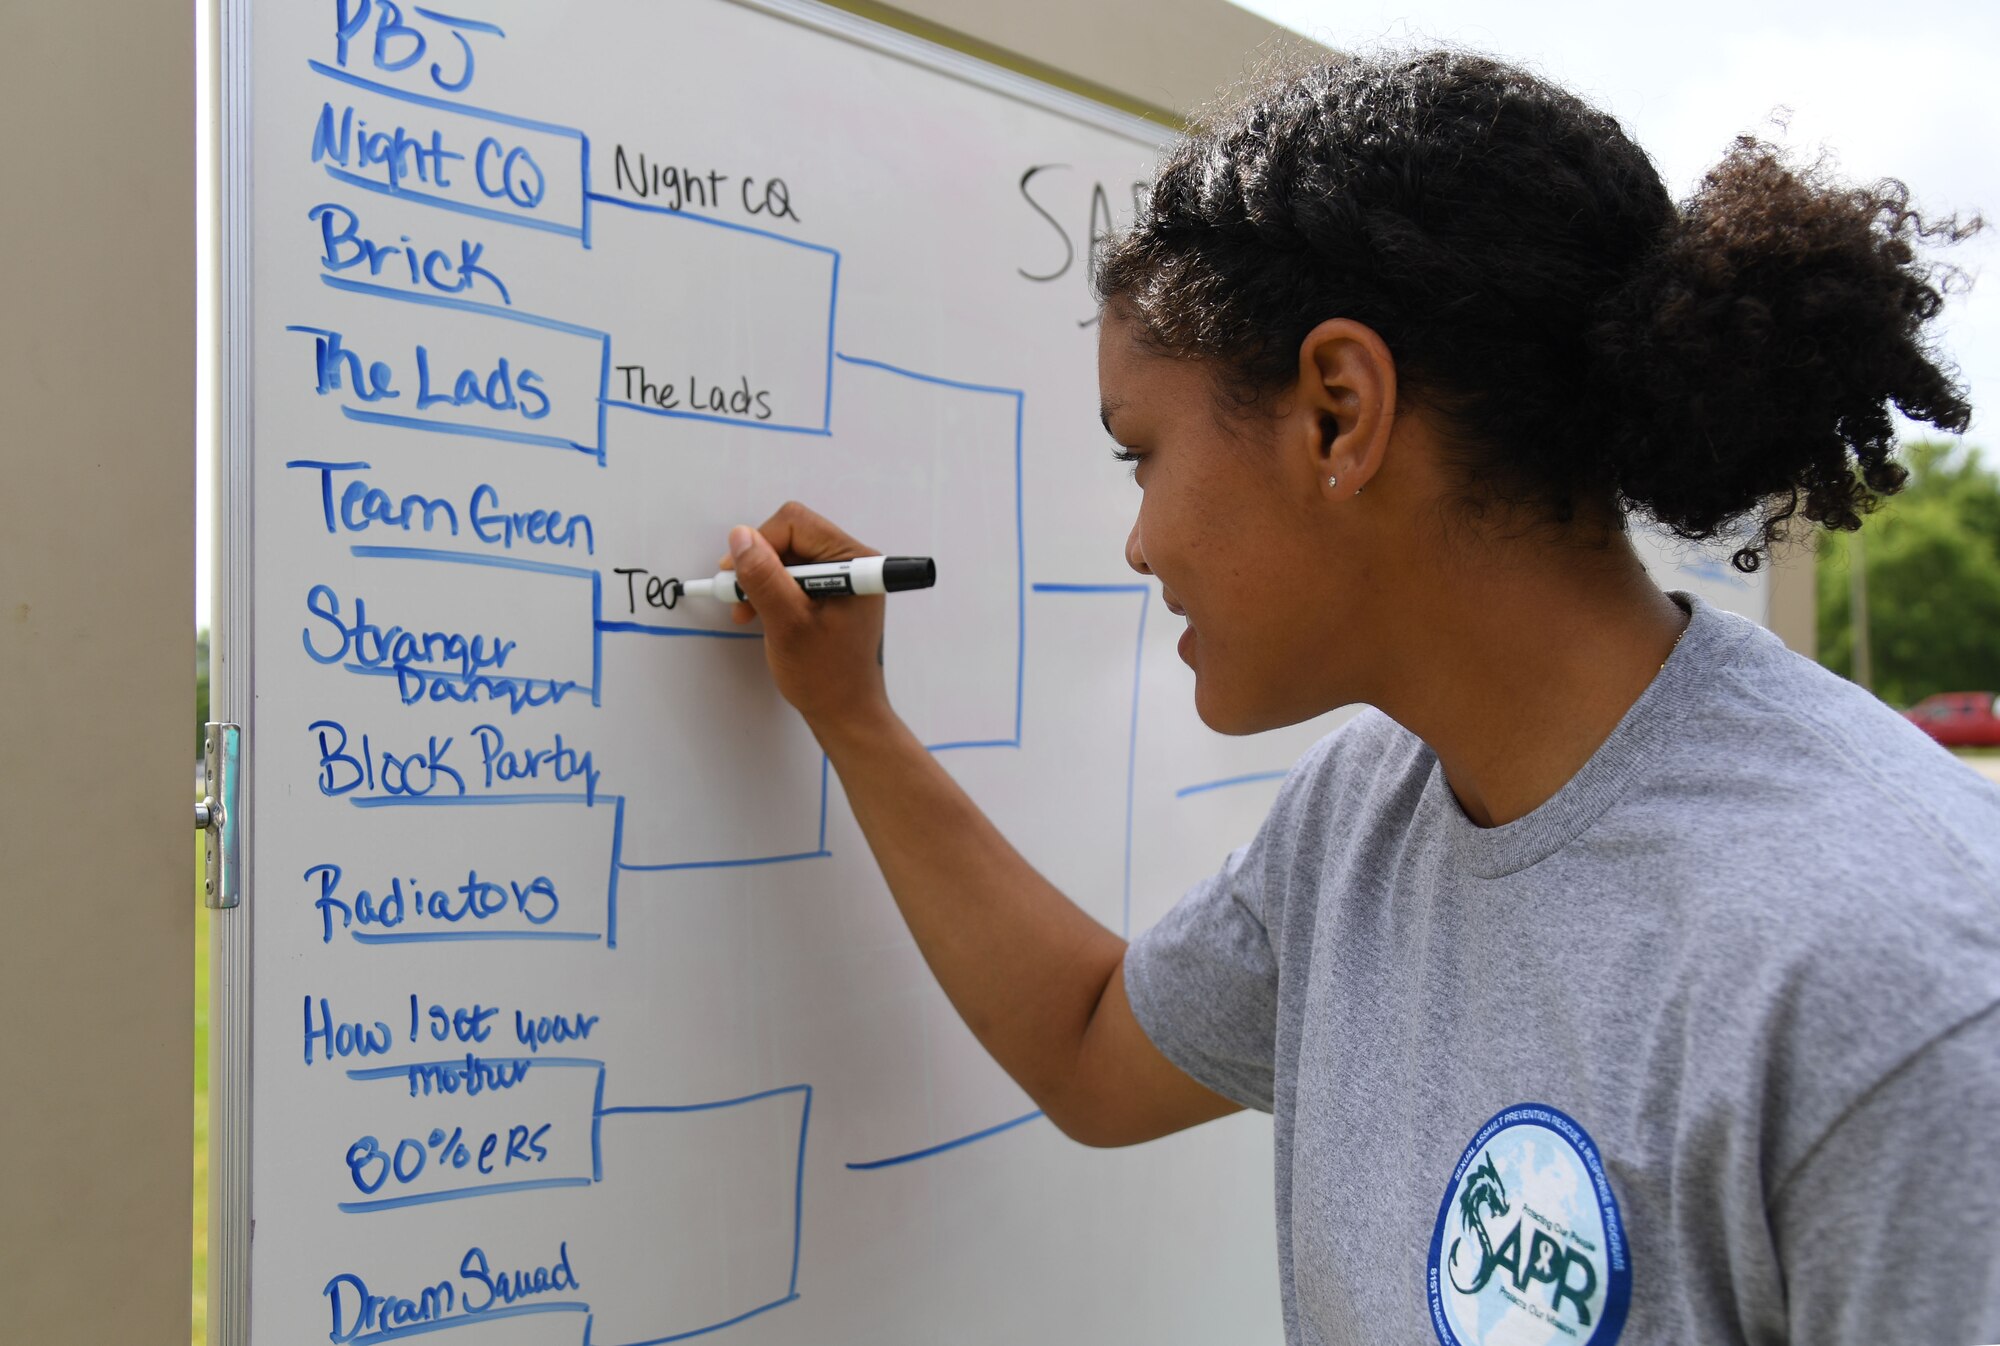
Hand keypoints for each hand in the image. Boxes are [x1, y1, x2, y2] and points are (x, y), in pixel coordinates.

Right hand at [722, 501, 893, 738]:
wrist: (845, 711)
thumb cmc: (825, 675)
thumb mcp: (788, 624)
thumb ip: (764, 578)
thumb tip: (739, 537)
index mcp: (855, 562)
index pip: (796, 524)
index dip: (760, 544)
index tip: (736, 575)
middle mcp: (852, 562)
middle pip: (790, 536)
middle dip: (759, 564)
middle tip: (737, 597)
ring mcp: (842, 577)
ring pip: (786, 555)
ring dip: (760, 579)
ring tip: (745, 611)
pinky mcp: (830, 591)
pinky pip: (791, 574)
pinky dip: (770, 590)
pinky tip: (757, 612)